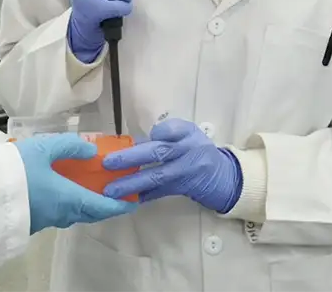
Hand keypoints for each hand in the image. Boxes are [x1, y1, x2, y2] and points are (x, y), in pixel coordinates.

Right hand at [15, 134, 135, 233]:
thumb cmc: (17, 170)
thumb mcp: (44, 147)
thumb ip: (69, 146)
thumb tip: (90, 150)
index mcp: (70, 199)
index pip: (103, 207)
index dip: (120, 205)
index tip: (132, 202)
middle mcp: (61, 214)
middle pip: (89, 212)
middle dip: (103, 204)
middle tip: (111, 191)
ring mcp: (45, 219)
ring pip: (72, 212)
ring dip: (84, 202)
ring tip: (88, 186)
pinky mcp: (31, 219)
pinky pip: (57, 212)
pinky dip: (67, 201)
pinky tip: (61, 187)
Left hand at [101, 119, 242, 213]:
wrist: (222, 176)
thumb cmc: (197, 149)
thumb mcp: (188, 135)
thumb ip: (165, 135)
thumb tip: (132, 143)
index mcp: (188, 133)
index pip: (171, 130)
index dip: (155, 133)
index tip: (138, 136)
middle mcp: (188, 151)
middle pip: (159, 152)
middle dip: (131, 158)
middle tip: (108, 163)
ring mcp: (185, 172)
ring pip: (157, 176)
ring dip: (132, 183)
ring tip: (111, 190)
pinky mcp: (182, 189)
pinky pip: (159, 193)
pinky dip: (143, 196)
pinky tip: (126, 201)